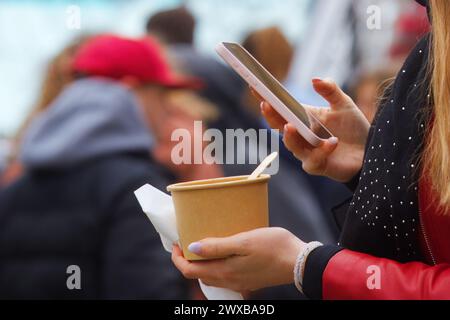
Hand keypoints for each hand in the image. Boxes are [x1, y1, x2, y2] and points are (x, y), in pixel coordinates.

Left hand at [172, 228, 304, 291]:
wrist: (299, 262)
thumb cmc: (273, 247)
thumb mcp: (243, 241)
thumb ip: (217, 246)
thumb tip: (192, 248)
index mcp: (224, 272)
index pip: (189, 271)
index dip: (177, 258)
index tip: (176, 243)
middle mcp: (229, 280)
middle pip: (197, 275)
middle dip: (187, 260)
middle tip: (186, 241)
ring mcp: (239, 282)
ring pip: (210, 276)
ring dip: (201, 264)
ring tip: (202, 244)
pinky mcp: (248, 279)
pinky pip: (223, 276)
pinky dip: (215, 266)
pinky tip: (222, 253)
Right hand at [260, 78, 369, 182]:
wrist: (370, 150)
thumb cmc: (354, 128)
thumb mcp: (343, 104)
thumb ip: (330, 90)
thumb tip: (314, 79)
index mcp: (303, 118)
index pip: (281, 108)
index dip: (268, 98)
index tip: (255, 86)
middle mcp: (301, 135)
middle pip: (280, 126)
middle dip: (271, 115)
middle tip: (265, 103)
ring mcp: (307, 152)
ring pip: (292, 145)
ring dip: (290, 137)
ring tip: (290, 126)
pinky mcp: (318, 166)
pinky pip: (313, 160)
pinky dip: (321, 151)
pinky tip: (331, 143)